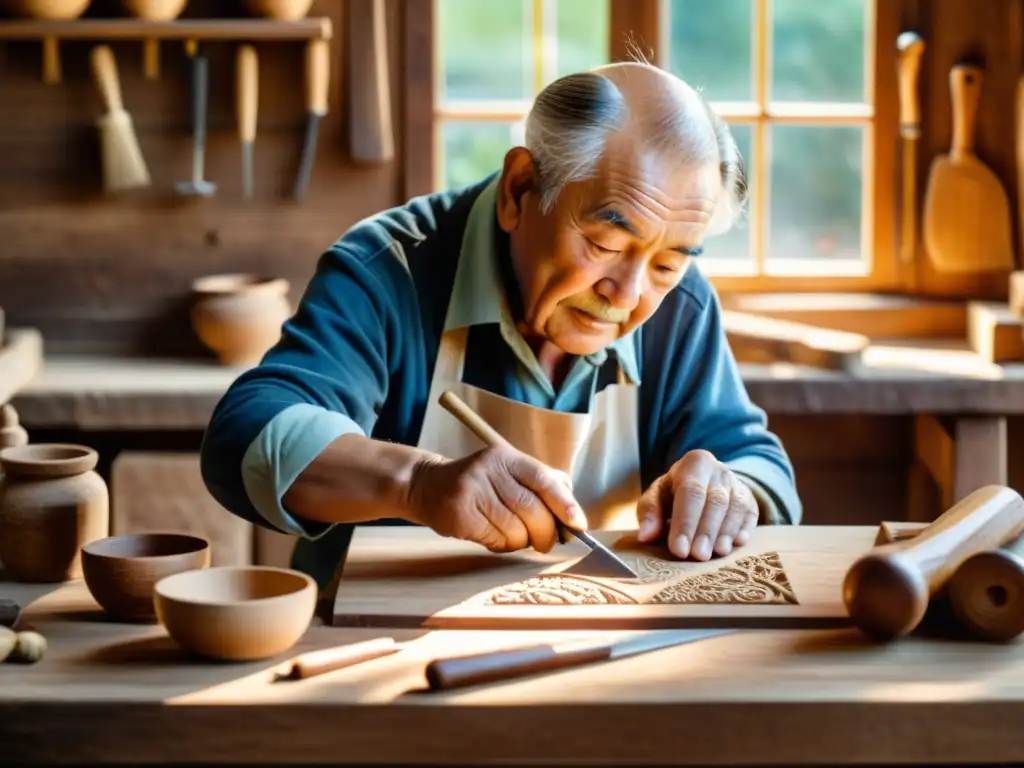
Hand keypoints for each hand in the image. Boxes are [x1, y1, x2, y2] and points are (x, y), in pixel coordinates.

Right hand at [407, 446, 588, 553]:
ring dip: (523, 541)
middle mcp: (488, 470)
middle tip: (548, 542)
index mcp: (505, 456)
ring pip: (515, 529)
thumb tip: (573, 514)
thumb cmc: (480, 484)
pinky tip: (495, 536)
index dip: (565, 504)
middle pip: (531, 508)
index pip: (543, 479)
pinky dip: (504, 545)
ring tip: (516, 537)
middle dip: (546, 532)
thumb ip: (541, 484)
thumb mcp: (508, 472)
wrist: (428, 486)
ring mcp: (471, 492)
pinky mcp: (459, 515)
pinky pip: (496, 540)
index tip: (578, 524)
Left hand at [635, 449, 757, 560]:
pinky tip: (736, 544)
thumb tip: (645, 537)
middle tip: (698, 556)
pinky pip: (750, 513)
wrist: (704, 482)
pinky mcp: (750, 498)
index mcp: (694, 463)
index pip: (690, 491)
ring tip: (716, 553)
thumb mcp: (657, 496)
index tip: (678, 549)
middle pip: (715, 501)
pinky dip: (744, 529)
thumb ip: (650, 513)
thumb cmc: (675, 493)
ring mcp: (737, 483)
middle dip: (706, 530)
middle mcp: (718, 470)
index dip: (685, 522)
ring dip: (726, 532)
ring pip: (735, 507)